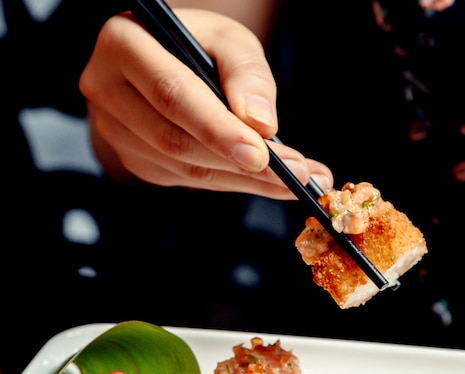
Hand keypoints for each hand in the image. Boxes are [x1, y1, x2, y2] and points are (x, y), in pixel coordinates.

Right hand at [79, 9, 332, 197]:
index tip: (264, 154)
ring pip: (184, 168)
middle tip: (295, 175)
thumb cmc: (194, 44)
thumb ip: (246, 73)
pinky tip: (265, 182)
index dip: (218, 129)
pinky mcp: (134, 160)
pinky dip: (231, 182)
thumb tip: (261, 124)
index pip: (172, 95)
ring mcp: (116, 133)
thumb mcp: (225, 39)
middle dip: (239, 163)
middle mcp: (108, 91)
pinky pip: (187, 180)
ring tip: (293, 181)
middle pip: (176, 140)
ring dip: (244, 181)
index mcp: (122, 45)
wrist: (161, 62)